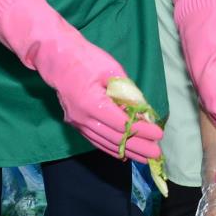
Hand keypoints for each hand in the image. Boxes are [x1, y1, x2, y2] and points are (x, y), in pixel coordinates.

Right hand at [46, 43, 164, 159]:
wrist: (56, 57)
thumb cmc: (86, 59)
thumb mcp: (112, 70)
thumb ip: (128, 92)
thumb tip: (143, 111)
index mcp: (91, 103)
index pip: (121, 123)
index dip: (141, 131)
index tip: (158, 134)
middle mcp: (82, 118)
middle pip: (114, 138)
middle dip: (138, 147)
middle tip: (156, 153)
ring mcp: (76, 122)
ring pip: (105, 142)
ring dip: (126, 151)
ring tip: (145, 158)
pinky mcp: (75, 123)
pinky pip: (95, 140)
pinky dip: (111, 148)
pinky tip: (124, 154)